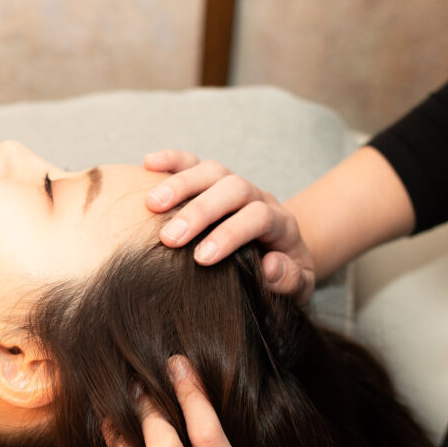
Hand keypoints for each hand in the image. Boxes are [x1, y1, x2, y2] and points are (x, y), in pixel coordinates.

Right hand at [143, 150, 315, 304]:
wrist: (284, 253)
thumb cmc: (286, 274)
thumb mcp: (299, 286)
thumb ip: (291, 279)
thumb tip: (270, 266)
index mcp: (281, 224)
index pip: (258, 217)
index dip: (230, 233)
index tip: (202, 258)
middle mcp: (258, 197)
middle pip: (233, 188)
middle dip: (199, 210)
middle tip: (169, 238)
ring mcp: (235, 187)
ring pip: (212, 171)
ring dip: (181, 184)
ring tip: (152, 205)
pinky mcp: (214, 183)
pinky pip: (195, 163)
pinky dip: (172, 160)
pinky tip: (148, 163)